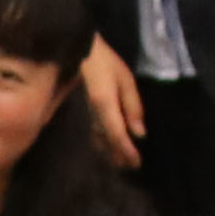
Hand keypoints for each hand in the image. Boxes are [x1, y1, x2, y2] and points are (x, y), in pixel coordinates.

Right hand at [83, 42, 148, 167]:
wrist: (74, 48)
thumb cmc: (104, 61)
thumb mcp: (124, 79)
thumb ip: (133, 106)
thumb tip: (139, 133)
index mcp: (104, 105)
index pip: (117, 135)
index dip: (127, 152)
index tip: (138, 164)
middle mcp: (90, 115)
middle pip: (106, 143)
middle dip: (118, 156)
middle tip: (131, 167)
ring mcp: (81, 114)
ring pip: (96, 141)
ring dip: (108, 152)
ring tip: (119, 161)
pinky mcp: (77, 113)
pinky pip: (90, 133)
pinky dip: (99, 143)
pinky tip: (104, 147)